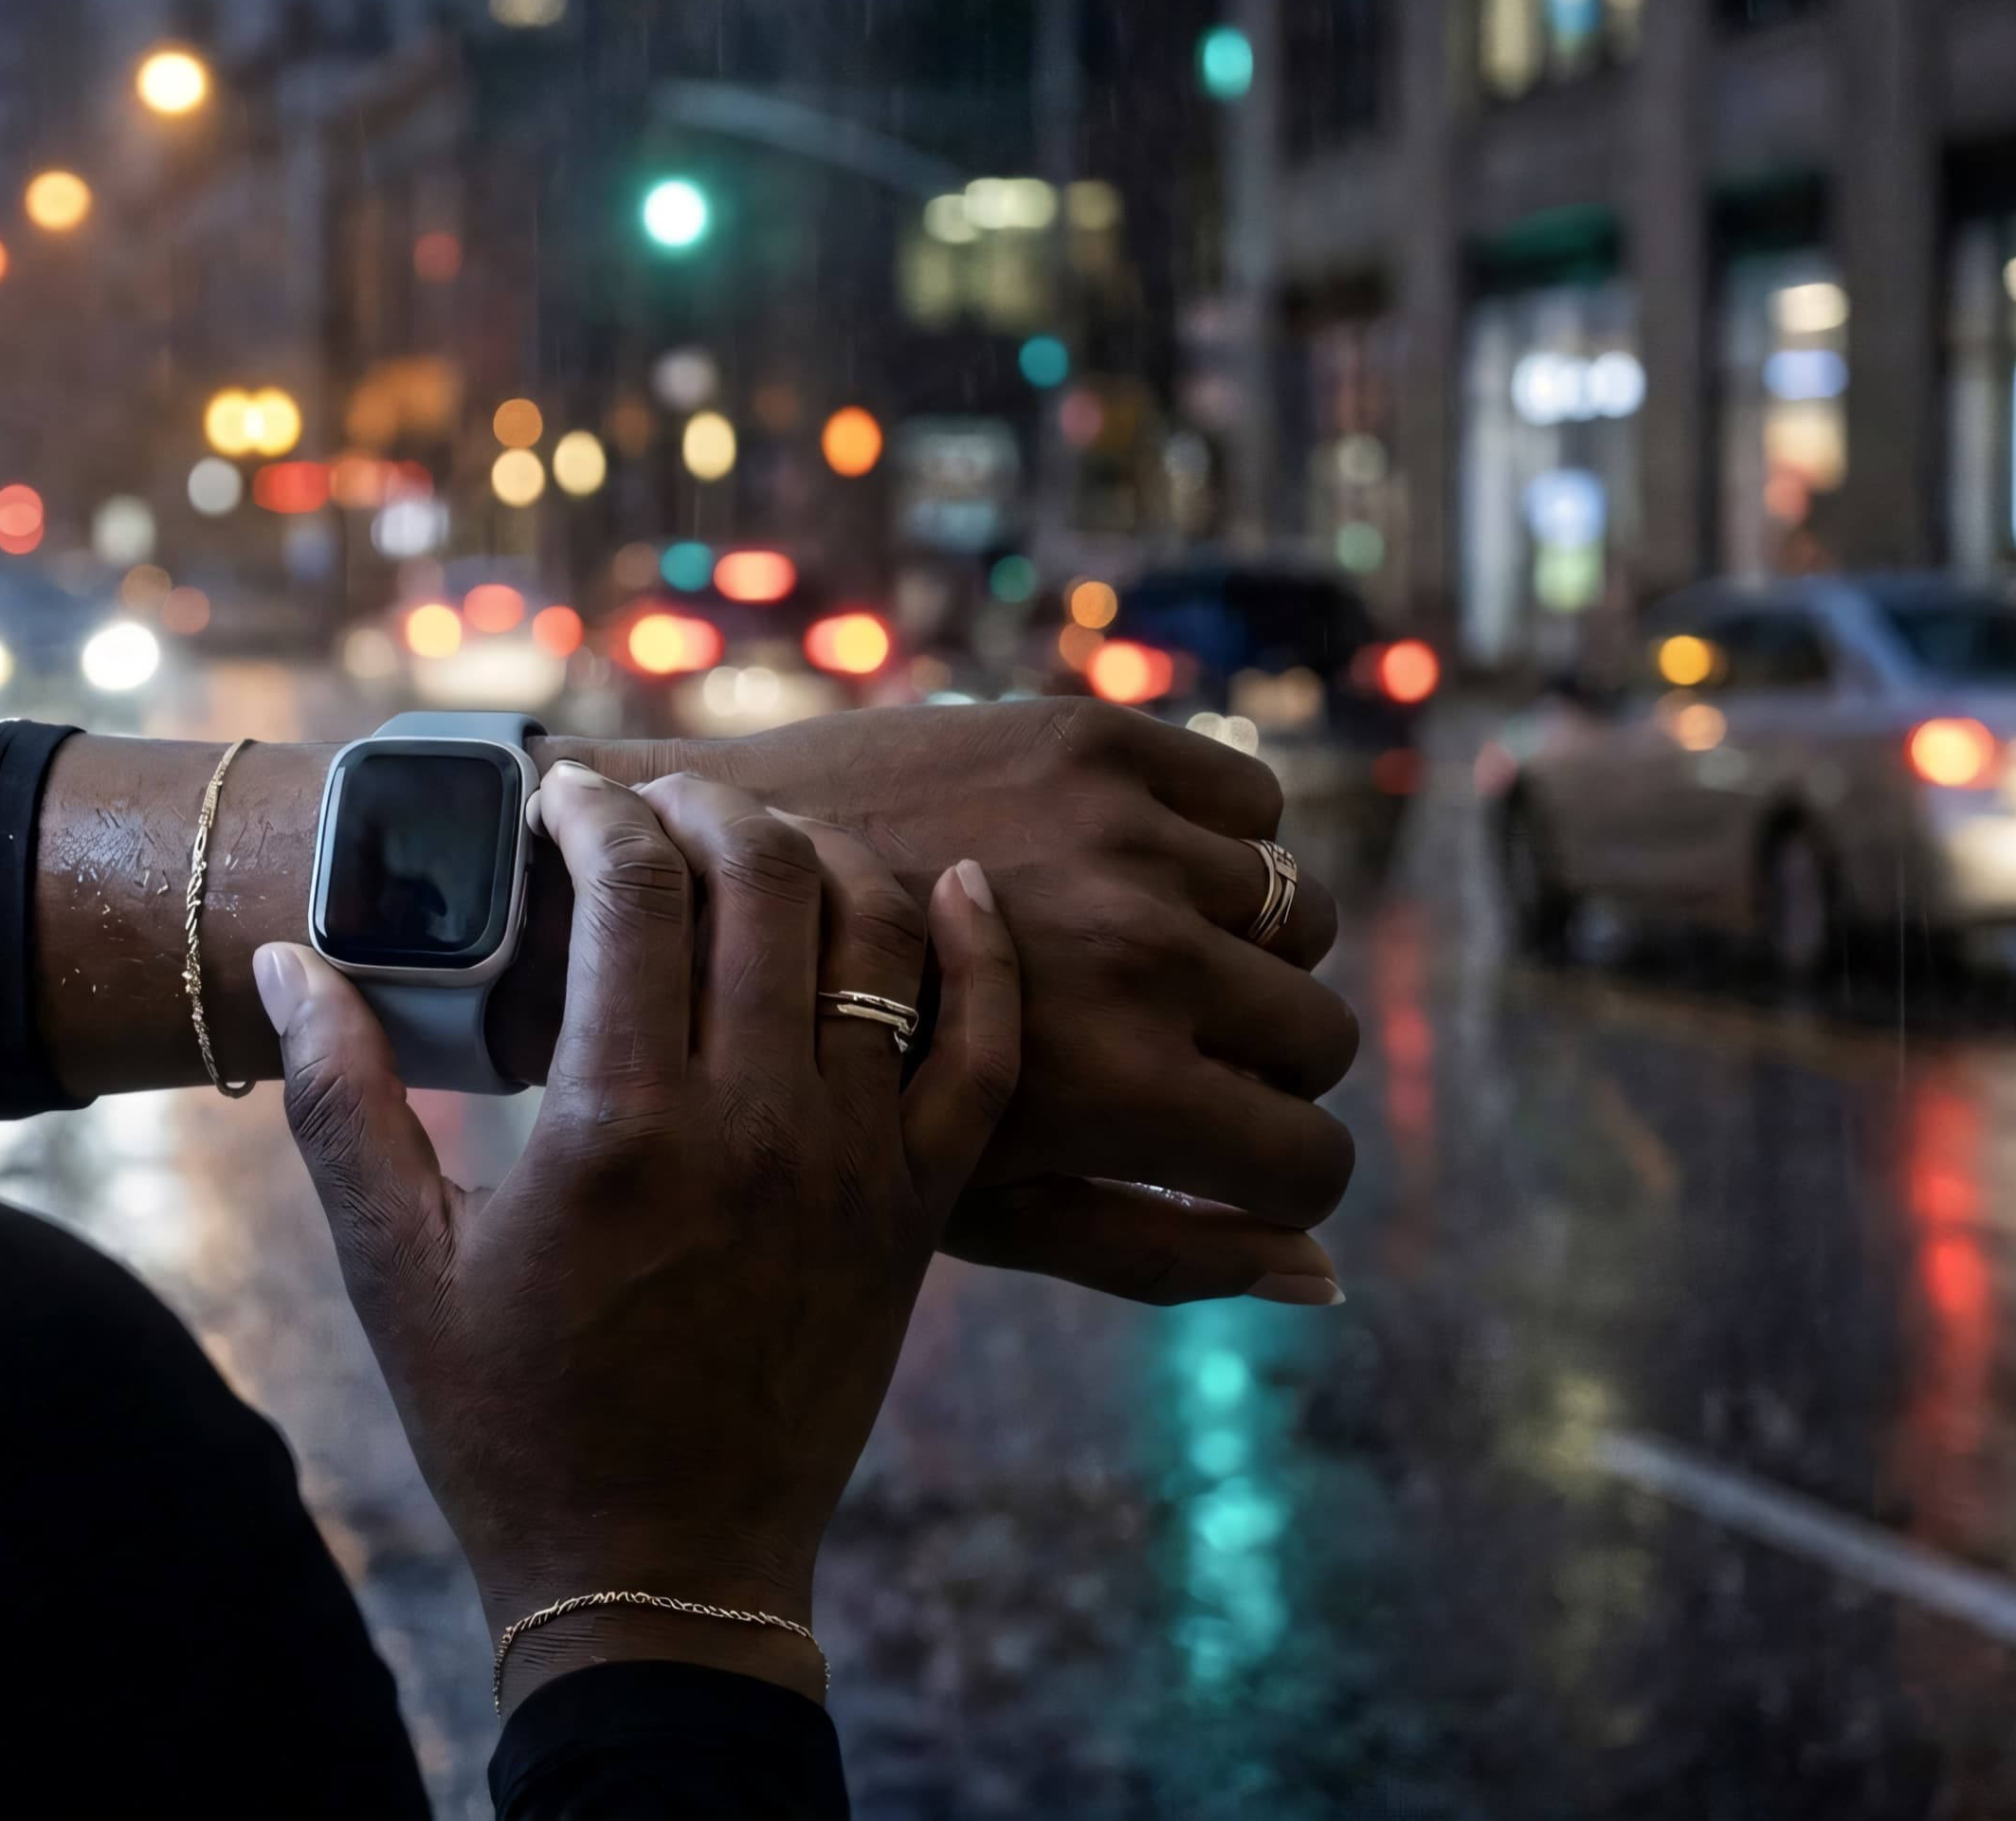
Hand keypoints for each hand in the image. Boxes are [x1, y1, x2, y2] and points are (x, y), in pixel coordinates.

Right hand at [255, 766, 1023, 1710]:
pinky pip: (985, 1051)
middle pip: (766, 878)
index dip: (597, 809)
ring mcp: (852, 1165)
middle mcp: (753, 1125)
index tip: (560, 796)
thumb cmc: (508, 1424)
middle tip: (651, 804)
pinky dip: (982, 954)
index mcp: (616, 1127)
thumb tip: (286, 959)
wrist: (659, 1578)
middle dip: (704, 806)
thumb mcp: (395, 1267)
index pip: (635, 889)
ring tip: (760, 839)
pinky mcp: (915, 1213)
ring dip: (825, 854)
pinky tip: (958, 886)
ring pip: (879, 935)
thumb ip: (339, 1101)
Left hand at [571, 701, 1358, 1305]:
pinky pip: (1247, 798)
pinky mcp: (1088, 737)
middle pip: (1317, 1030)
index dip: (1281, 1173)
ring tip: (1134, 959)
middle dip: (1262, 1062)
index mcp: (1119, 1084)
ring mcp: (1118, 836)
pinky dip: (1212, 836)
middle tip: (1168, 1056)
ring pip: (1294, 909)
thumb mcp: (984, 1203)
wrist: (690, 899)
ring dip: (1236, 944)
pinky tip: (1123, 868)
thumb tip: (1325, 1277)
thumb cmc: (826, 1088)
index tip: (1233, 1157)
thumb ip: (1157, 1247)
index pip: (1312, 1155)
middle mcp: (1140, 952)